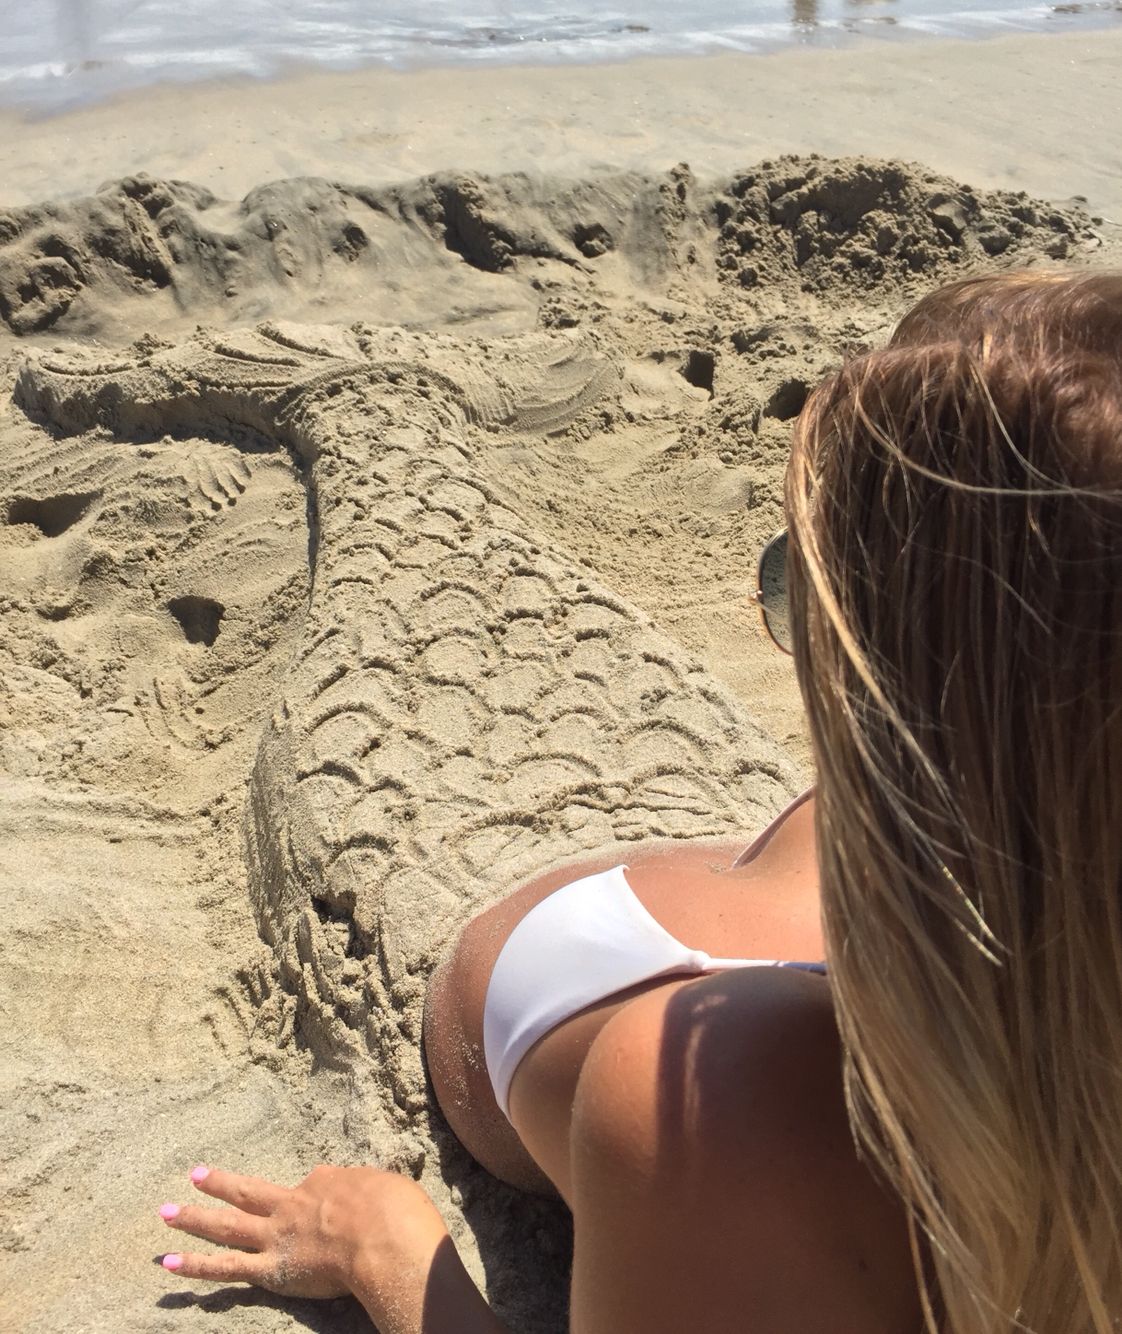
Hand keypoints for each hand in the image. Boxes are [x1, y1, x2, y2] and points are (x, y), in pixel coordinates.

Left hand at [158, 1163, 449, 1301]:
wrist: (384, 1238)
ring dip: (193, 1218)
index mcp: (324, 1183)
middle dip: (221, 1183)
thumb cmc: (396, 1211)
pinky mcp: (270, 1269)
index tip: (325, 1196)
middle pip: (249, 1191)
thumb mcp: (387, 1185)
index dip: (315, 1192)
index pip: (311, 1184)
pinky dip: (195, 1264)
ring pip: (226, 1225)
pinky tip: (169, 1263)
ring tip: (165, 1214)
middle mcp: (292, 1204)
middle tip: (194, 1174)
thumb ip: (368, 1190)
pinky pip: (224, 1267)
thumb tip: (366, 1193)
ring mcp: (276, 1236)